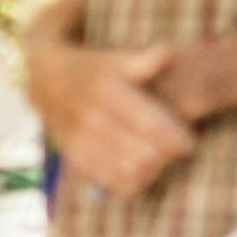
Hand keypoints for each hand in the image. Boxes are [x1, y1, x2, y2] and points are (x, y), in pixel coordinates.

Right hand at [21, 31, 193, 198]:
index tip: (189, 142)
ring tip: (164, 159)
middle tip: (180, 149)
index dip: (173, 138)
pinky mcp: (75, 159)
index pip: (147, 124)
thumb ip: (143, 60)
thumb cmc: (94, 70)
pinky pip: (109, 182)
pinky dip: (132, 182)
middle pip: (141, 154)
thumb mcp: (115, 58)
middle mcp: (90, 120)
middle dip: (166, 156)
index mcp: (105, 93)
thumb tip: (167, 54)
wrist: (46, 83)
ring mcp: (80, 143)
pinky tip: (144, 172)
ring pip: (126, 172)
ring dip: (151, 171)